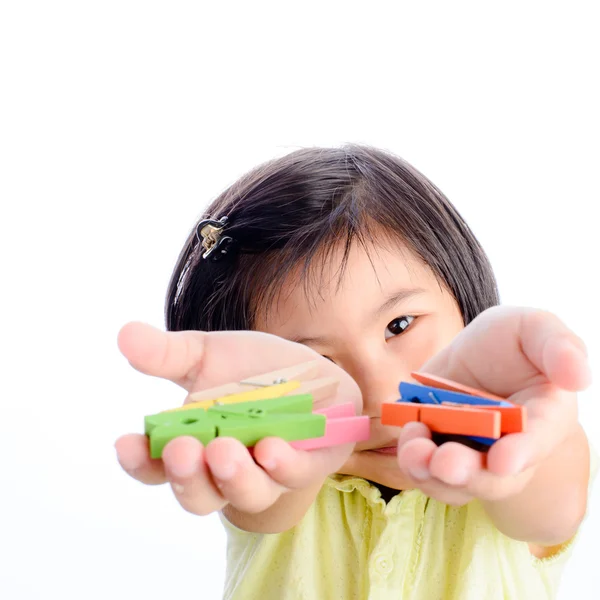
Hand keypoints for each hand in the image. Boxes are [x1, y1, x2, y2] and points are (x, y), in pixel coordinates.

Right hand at [115, 323, 360, 515]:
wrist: (311, 372)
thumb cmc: (254, 371)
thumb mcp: (210, 355)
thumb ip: (169, 354)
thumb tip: (125, 333)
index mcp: (195, 447)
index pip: (158, 468)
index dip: (139, 462)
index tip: (125, 443)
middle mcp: (227, 471)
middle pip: (199, 495)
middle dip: (187, 477)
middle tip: (181, 450)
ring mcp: (268, 475)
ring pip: (247, 496)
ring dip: (233, 477)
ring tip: (223, 450)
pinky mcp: (306, 465)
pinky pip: (294, 476)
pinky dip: (282, 466)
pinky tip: (270, 448)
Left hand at [395, 306, 591, 505]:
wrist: (476, 354)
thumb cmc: (512, 341)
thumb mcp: (536, 328)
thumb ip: (558, 345)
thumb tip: (578, 376)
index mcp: (544, 419)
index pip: (538, 442)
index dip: (521, 454)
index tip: (502, 461)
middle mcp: (508, 447)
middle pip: (492, 478)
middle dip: (468, 474)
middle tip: (444, 464)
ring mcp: (470, 453)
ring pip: (454, 482)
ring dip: (431, 473)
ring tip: (414, 451)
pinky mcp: (437, 448)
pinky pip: (423, 469)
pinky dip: (411, 459)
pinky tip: (406, 432)